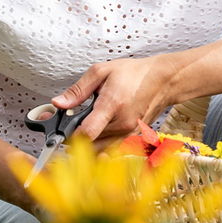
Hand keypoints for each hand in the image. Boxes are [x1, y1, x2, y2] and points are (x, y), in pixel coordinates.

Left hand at [53, 56, 174, 142]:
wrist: (162, 80)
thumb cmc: (134, 74)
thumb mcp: (101, 72)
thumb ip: (78, 90)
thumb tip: (58, 103)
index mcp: (112, 105)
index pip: (87, 132)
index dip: (70, 136)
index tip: (59, 133)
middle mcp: (122, 123)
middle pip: (90, 144)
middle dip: (76, 139)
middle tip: (69, 128)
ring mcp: (129, 134)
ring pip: (100, 150)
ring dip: (88, 144)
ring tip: (85, 127)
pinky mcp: (133, 139)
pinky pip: (112, 149)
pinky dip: (101, 145)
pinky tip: (99, 131)